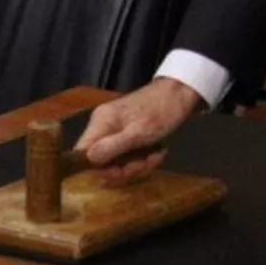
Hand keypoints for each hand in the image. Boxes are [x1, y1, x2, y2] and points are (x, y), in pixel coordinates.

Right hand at [74, 78, 203, 185]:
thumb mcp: (138, 133)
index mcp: (100, 123)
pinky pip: (130, 155)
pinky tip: (158, 151)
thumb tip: (88, 160)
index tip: (120, 172)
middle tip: (144, 164)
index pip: (82, 154)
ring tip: (155, 155)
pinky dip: (144, 157)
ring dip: (139, 164)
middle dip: (125, 168)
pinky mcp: (130, 135)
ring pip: (119, 161)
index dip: (99, 169)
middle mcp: (104, 127)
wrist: (182, 92)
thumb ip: (112, 146)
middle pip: (102, 161)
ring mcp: (117, 131)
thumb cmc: (162, 111)